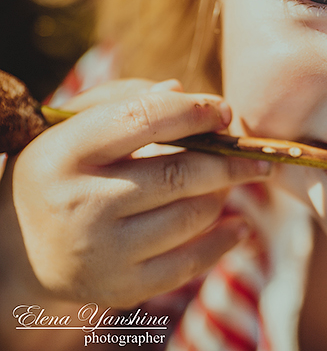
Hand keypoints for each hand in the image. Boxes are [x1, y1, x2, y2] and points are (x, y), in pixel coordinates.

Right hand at [11, 79, 270, 308]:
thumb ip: (121, 99)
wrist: (16, 254)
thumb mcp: (67, 128)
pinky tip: (239, 225)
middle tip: (252, 152)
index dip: (194, 111)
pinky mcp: (122, 287)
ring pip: (193, 215)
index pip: (143, 120)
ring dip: (223, 193)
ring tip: (229, 182)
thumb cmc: (57, 173)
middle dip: (229, 159)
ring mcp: (102, 251)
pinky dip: (225, 240)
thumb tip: (180, 90)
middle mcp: (81, 204)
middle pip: (179, 173)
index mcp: (64, 154)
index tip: (224, 110)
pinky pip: (192, 262)